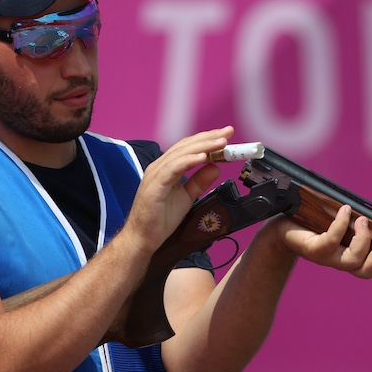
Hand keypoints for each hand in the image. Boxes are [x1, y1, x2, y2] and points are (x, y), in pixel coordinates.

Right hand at [121, 126, 233, 255]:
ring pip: (181, 153)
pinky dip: (189, 160)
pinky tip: (203, 157)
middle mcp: (160, 167)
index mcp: (167, 168)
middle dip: (209, 138)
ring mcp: (156, 174)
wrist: (143, 238)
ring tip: (221, 143)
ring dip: (203, 146)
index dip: (208, 140)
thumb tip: (215, 167)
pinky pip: (173, 168)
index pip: (189, 148)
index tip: (226, 136)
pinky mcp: (154, 185)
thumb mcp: (187, 197)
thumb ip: (199, 181)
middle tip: (228, 132)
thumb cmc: (160, 219)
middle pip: (187, 146)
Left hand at [264, 205, 371, 278]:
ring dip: (361, 240)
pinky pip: (331, 241)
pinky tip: (345, 210)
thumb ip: (355, 225)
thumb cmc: (311, 224)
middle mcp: (338, 261)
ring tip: (361, 220)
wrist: (281, 228)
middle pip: (365, 271)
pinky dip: (341, 224)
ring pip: (351, 261)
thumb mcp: (338, 223)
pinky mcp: (312, 249)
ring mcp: (325, 258)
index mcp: (348, 256)